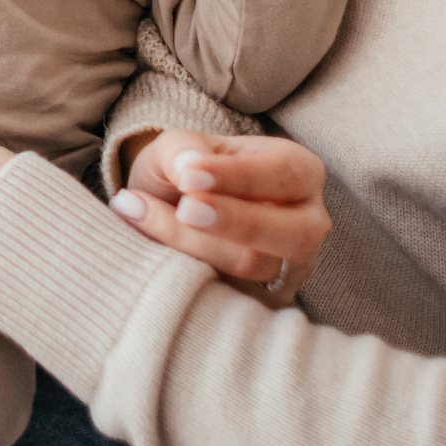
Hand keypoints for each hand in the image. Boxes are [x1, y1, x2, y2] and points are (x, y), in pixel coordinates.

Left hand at [109, 128, 328, 306]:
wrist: (172, 209)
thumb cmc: (186, 171)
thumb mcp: (179, 147)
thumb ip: (183, 150)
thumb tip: (189, 167)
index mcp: (299, 171)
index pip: (286, 173)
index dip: (240, 177)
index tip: (189, 176)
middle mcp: (306, 221)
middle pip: (295, 233)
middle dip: (237, 222)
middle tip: (185, 209)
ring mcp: (287, 266)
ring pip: (256, 265)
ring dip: (194, 243)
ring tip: (139, 211)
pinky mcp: (260, 298)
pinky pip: (232, 296)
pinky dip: (187, 272)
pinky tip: (147, 247)